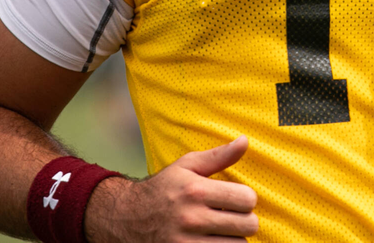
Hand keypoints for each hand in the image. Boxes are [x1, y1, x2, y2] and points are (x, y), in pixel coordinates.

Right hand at [88, 136, 257, 242]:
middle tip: (234, 217)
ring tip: (223, 231)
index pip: (247, 199)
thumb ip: (218, 155)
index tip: (237, 199)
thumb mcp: (186, 166)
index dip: (247, 199)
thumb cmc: (162, 189)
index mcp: (196, 191)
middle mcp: (192, 218)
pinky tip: (213, 240)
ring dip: (235, 238)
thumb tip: (244, 140)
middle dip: (245, 220)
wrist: (125, 218)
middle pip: (248, 225)